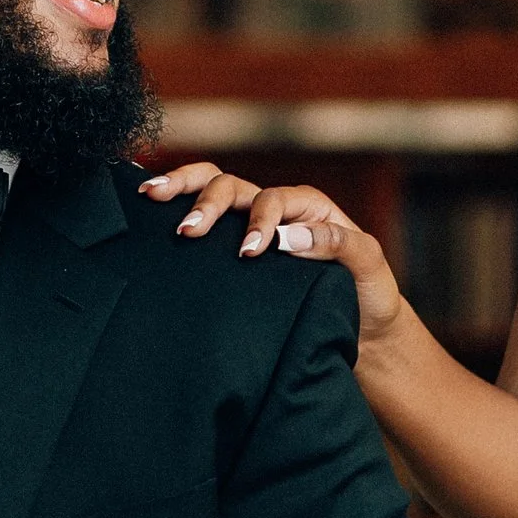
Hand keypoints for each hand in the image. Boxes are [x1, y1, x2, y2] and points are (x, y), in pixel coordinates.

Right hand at [141, 166, 404, 343]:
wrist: (363, 332)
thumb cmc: (368, 297)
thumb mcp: (368, 267)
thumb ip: (336, 246)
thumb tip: (286, 239)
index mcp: (308, 208)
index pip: (272, 201)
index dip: (258, 222)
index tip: (249, 254)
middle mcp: (276, 210)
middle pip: (231, 186)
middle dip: (206, 201)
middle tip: (187, 230)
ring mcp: (251, 227)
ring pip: (212, 190)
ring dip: (182, 191)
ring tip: (150, 196)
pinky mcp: (232, 252)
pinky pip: (206, 222)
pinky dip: (177, 207)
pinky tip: (148, 210)